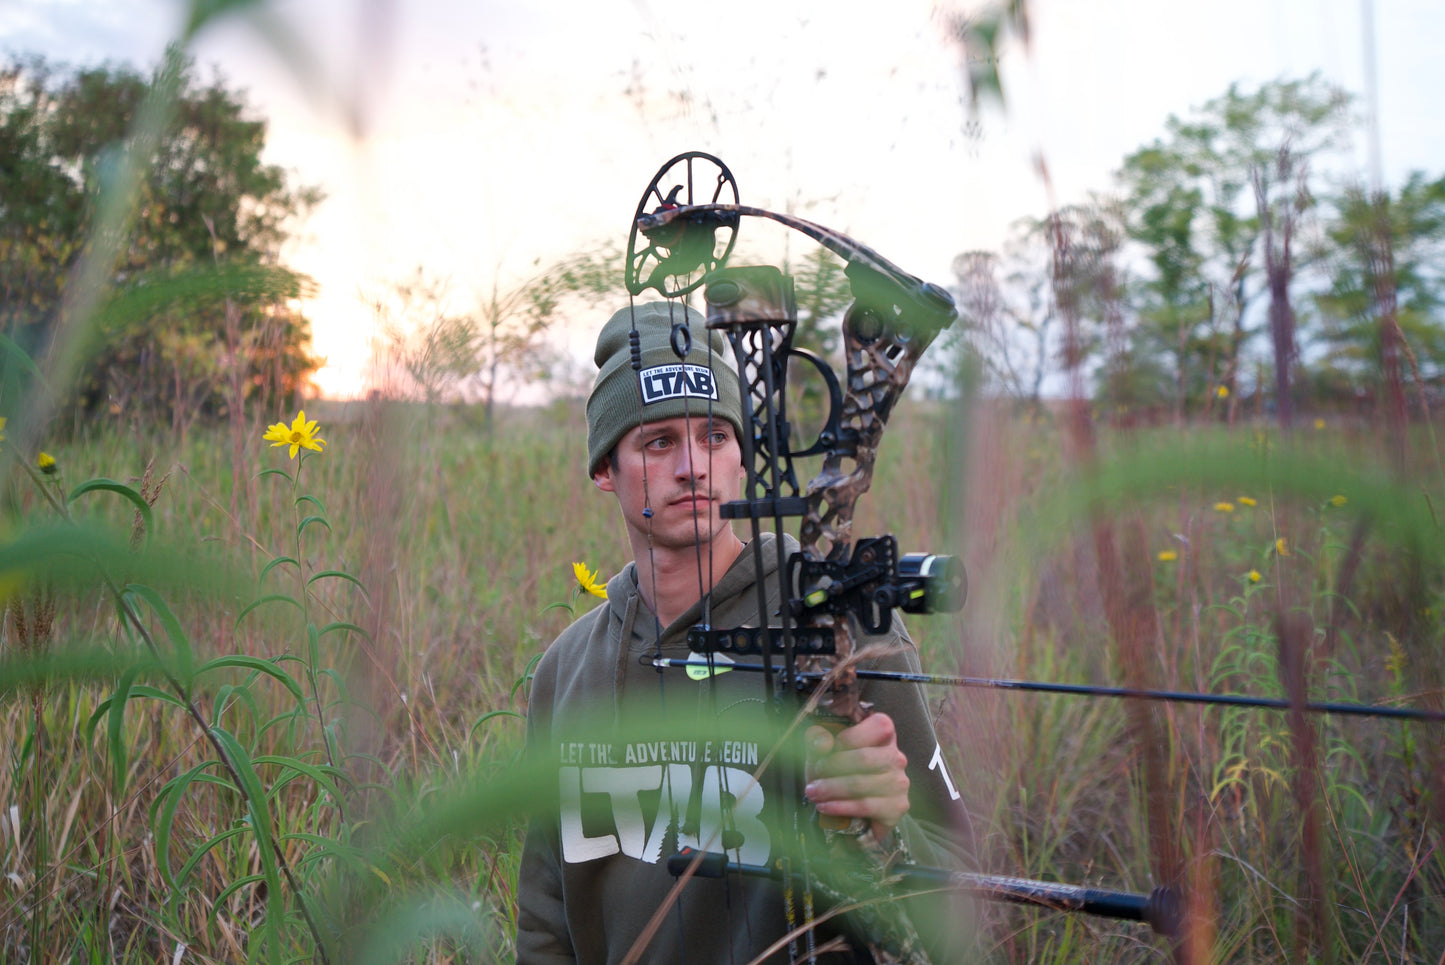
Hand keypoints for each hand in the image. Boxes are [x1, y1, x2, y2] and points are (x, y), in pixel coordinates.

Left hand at [804, 713, 910, 842]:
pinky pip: (865, 805)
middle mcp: (896, 756)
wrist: (852, 810)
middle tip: (812, 779)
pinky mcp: (897, 806)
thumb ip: (818, 741)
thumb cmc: (837, 772)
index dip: (846, 739)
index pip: (875, 728)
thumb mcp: (823, 753)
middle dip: (832, 769)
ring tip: (813, 794)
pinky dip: (840, 807)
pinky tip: (824, 807)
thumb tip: (822, 741)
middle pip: (864, 759)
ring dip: (831, 789)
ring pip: (862, 784)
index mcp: (884, 734)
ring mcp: (899, 782)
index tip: (823, 754)